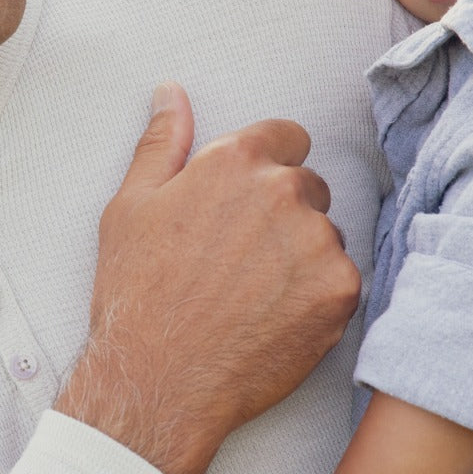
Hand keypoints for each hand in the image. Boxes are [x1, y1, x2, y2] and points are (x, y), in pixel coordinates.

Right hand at [56, 82, 360, 473]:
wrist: (158, 381)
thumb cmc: (137, 295)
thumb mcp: (130, 207)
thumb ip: (162, 142)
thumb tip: (170, 92)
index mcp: (234, 161)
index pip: (287, 137)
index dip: (270, 167)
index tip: (251, 203)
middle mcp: (283, 191)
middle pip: (309, 188)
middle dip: (285, 215)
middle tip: (243, 262)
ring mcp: (317, 241)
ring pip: (325, 236)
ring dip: (303, 257)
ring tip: (254, 297)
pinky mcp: (340, 291)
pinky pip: (341, 280)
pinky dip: (317, 298)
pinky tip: (275, 320)